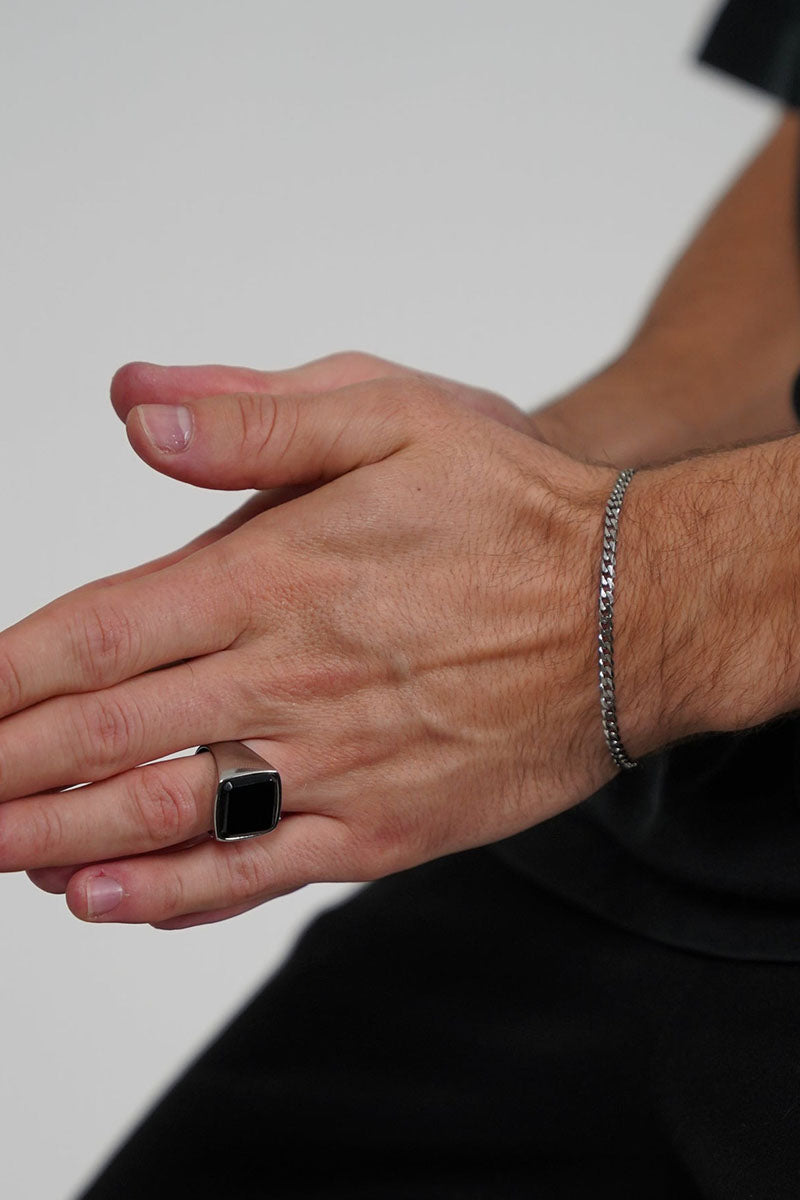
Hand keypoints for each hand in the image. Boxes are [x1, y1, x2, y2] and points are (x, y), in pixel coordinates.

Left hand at [2, 361, 624, 928]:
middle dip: (6, 766)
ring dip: (56, 839)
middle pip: (109, 733)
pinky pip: (261, 869)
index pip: (101, 629)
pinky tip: (103, 900)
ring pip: (167, 813)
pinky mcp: (388, 825)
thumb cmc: (511, 501)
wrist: (635, 605)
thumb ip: (255, 416)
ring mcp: (340, 761)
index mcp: (279, 572)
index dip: (6, 674)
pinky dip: (172, 893)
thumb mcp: (392, 411)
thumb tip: (136, 406)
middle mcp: (294, 675)